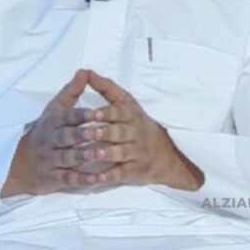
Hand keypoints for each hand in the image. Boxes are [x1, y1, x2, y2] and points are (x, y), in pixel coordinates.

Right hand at [2, 69, 106, 196]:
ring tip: (97, 154)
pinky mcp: (53, 177)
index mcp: (52, 122)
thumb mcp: (54, 110)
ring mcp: (50, 159)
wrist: (21, 163)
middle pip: (65, 137)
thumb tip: (84, 71)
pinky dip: (81, 179)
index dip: (80, 114)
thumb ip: (72, 92)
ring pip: (66, 157)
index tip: (96, 112)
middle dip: (82, 134)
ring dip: (82, 156)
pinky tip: (96, 179)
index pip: (66, 116)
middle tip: (99, 132)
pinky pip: (67, 178)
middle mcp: (50, 140)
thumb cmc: (45, 132)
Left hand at [79, 71, 203, 190]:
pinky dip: (109, 176)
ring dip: (105, 153)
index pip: (119, 112)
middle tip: (87, 134)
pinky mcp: (135, 171)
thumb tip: (85, 71)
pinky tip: (96, 177)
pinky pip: (122, 173)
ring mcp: (137, 152)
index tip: (91, 113)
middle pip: (119, 132)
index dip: (105, 113)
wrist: (164, 154)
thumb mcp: (125, 103)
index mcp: (131, 114)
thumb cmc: (135, 123)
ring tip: (90, 154)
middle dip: (103, 133)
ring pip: (120, 152)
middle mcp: (135, 133)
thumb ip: (105, 88)